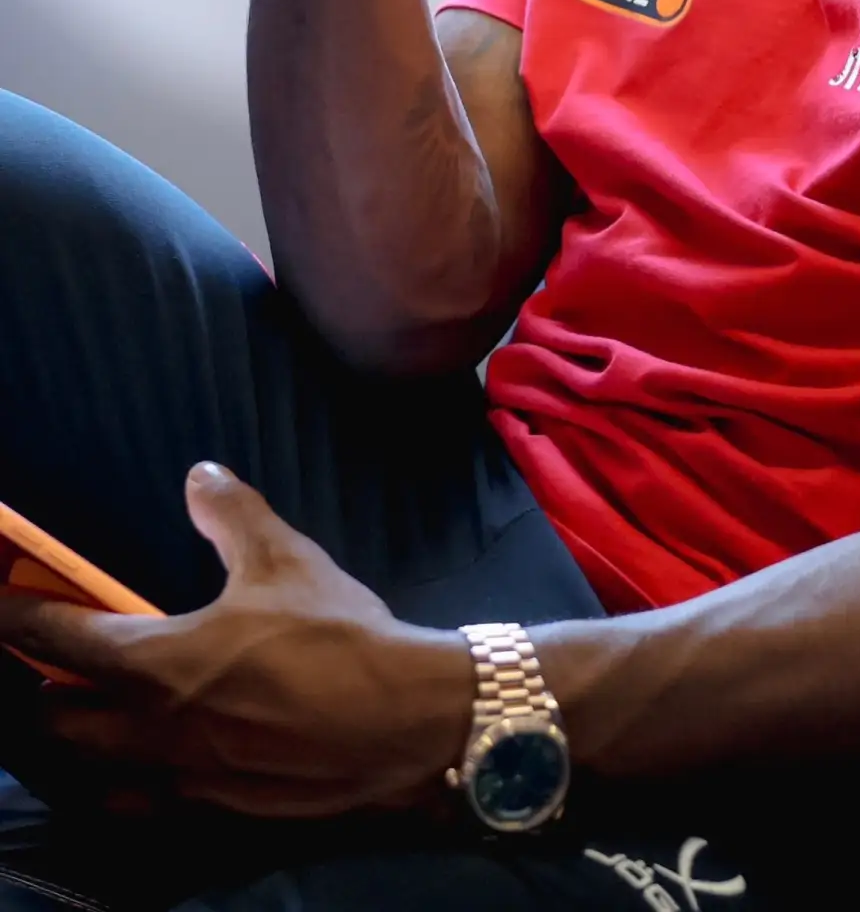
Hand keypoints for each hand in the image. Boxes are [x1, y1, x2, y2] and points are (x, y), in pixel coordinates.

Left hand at [0, 465, 473, 818]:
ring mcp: (175, 778)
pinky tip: (134, 766)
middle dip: (39, 688)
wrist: (396, 720)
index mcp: (155, 662)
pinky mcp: (208, 809)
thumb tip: (199, 475)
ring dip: (70, 742)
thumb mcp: (285, 558)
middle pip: (53, 720)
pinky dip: (115, 782)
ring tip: (78, 717)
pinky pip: (134, 803)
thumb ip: (231, 515)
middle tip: (47, 663)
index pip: (56, 639)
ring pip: (85, 771)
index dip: (14, 618)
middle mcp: (147, 729)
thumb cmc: (334, 635)